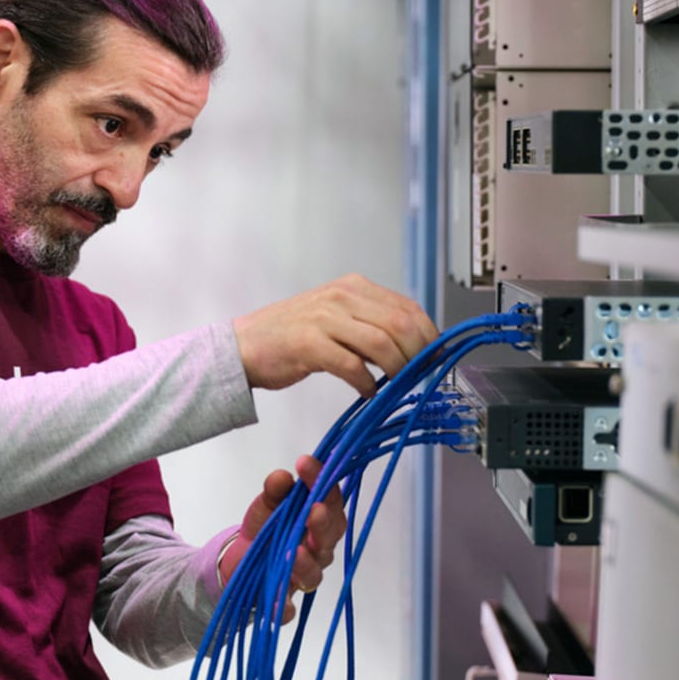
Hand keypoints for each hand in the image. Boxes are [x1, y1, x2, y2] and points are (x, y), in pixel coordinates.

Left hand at [218, 455, 347, 621]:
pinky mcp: (282, 601)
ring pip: (314, 573)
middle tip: (312, 509)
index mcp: (319, 520)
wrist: (240, 561)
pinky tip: (278, 604)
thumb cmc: (265, 528)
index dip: (322, 480)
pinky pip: (287, 607)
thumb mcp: (266, 504)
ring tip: (294, 551)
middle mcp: (318, 549)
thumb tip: (282, 476)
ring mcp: (302, 576)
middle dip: (322, 523)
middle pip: (330, 536)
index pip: (330, 499)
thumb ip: (275, 491)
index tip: (305, 463)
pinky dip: (284, 606)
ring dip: (306, 562)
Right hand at [232, 273, 437, 395]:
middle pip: (401, 325)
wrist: (243, 345)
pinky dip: (367, 384)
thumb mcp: (335, 317)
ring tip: (396, 386)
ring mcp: (325, 319)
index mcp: (353, 287)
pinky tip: (368, 392)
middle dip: (418, 356)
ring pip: (382, 344)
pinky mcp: (310, 344)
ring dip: (397, 371)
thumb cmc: (291, 336)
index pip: (408, 308)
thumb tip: (413, 346)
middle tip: (420, 377)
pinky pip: (353, 366)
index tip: (435, 359)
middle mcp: (341, 297)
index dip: (429, 336)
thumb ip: (369, 324)